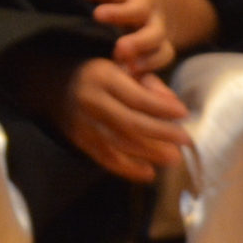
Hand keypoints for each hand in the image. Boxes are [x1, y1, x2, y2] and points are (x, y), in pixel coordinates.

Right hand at [53, 56, 189, 181]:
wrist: (56, 86)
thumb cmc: (101, 77)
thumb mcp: (123, 70)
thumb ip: (151, 85)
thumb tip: (174, 106)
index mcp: (102, 77)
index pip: (137, 97)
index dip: (162, 108)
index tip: (184, 113)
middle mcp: (90, 100)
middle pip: (130, 122)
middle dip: (162, 133)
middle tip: (185, 140)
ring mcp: (83, 123)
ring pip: (119, 143)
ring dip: (150, 153)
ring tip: (174, 158)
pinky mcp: (80, 141)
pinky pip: (106, 158)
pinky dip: (129, 169)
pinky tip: (148, 173)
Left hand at [81, 0, 210, 73]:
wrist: (159, 5)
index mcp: (144, 0)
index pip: (137, 8)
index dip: (118, 13)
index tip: (97, 15)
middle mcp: (156, 21)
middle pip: (154, 34)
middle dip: (138, 43)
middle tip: (119, 49)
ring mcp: (161, 39)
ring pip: (162, 53)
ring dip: (146, 63)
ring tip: (125, 68)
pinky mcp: (160, 54)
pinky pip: (161, 66)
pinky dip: (148, 73)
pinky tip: (130, 78)